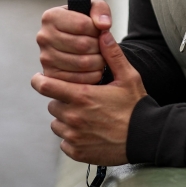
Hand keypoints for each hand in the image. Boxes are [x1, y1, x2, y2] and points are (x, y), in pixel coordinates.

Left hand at [31, 30, 146, 165]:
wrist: (146, 137)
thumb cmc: (136, 106)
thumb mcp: (128, 77)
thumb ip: (112, 55)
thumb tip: (103, 34)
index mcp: (82, 96)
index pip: (45, 86)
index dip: (39, 81)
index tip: (40, 79)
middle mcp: (74, 117)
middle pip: (53, 105)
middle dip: (62, 101)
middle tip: (80, 101)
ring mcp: (74, 136)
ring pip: (57, 124)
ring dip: (66, 120)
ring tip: (85, 118)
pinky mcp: (77, 152)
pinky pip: (64, 143)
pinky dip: (72, 138)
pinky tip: (88, 133)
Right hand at [36, 0, 112, 83]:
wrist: (75, 40)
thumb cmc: (84, 22)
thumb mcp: (93, 7)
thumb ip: (100, 10)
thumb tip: (103, 25)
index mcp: (51, 17)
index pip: (82, 25)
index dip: (97, 29)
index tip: (99, 30)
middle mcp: (44, 37)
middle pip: (82, 45)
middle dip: (99, 46)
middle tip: (102, 45)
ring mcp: (45, 58)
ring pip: (82, 63)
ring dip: (98, 61)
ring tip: (99, 55)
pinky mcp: (51, 76)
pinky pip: (78, 79)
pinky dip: (92, 75)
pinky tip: (95, 67)